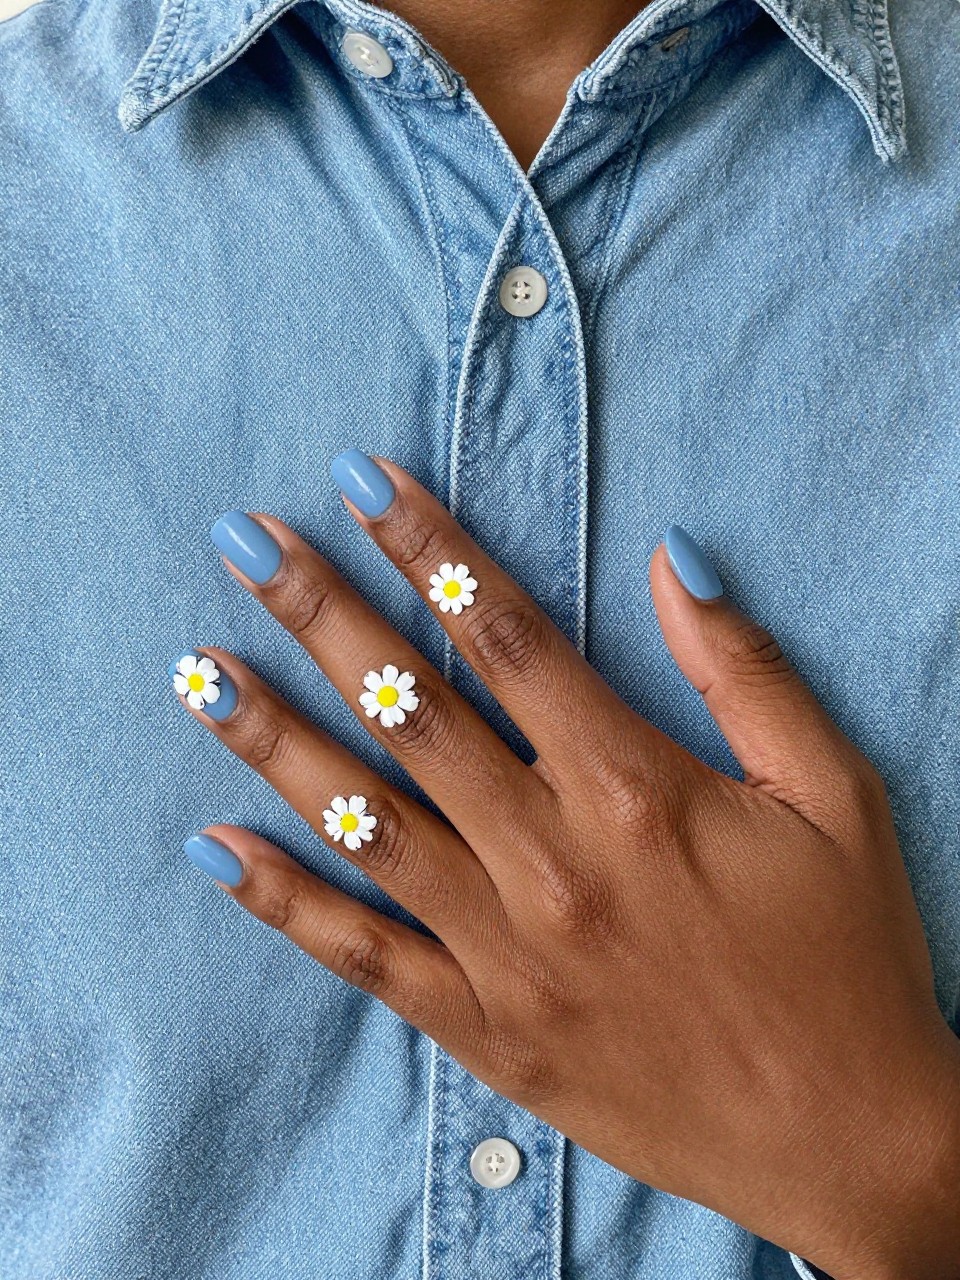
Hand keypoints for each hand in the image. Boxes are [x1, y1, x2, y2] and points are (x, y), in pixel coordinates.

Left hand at [174, 455, 959, 1279]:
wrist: (848, 1137)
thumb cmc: (846, 955)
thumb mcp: (834, 793)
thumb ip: (743, 671)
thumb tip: (671, 560)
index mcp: (635, 786)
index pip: (503, 635)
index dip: (426, 547)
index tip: (359, 483)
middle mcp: (551, 858)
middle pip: (410, 708)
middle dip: (320, 613)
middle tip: (244, 544)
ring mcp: (506, 951)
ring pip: (363, 821)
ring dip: (273, 739)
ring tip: (199, 672)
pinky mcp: (487, 1030)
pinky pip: (366, 956)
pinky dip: (286, 903)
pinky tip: (216, 848)